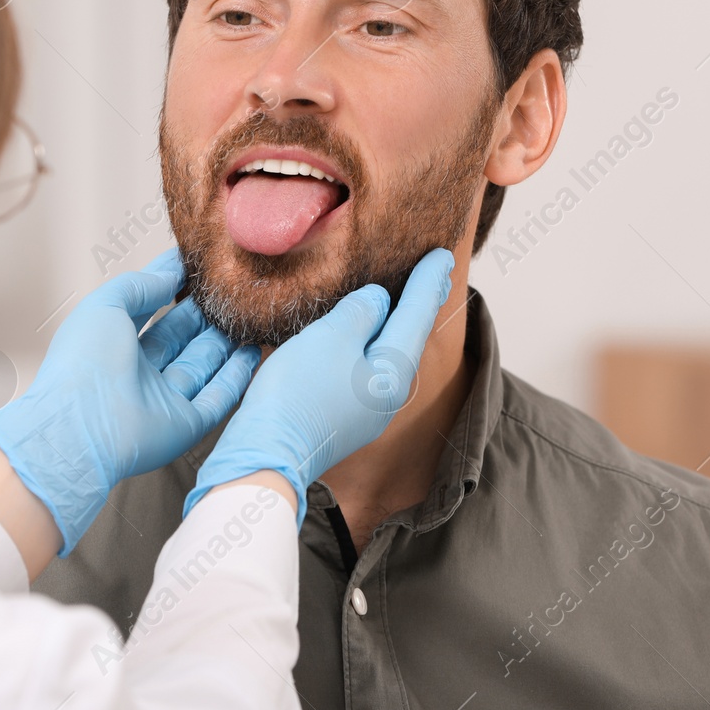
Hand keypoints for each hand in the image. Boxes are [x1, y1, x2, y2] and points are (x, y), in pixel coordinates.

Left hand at [0, 249, 256, 553]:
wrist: (82, 428)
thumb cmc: (84, 361)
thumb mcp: (105, 305)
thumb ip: (139, 286)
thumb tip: (170, 274)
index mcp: (113, 343)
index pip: (147, 308)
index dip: (169, 285)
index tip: (196, 263)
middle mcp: (138, 372)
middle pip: (179, 336)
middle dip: (202, 311)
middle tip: (230, 286)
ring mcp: (163, 400)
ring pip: (202, 364)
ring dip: (224, 340)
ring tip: (249, 311)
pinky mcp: (185, 425)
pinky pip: (218, 396)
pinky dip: (237, 375)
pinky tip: (255, 350)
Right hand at [185, 248, 455, 527]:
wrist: (266, 455)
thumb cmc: (297, 394)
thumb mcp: (330, 338)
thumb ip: (359, 313)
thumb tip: (377, 301)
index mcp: (393, 373)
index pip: (416, 316)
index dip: (427, 282)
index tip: (443, 255)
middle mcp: (388, 396)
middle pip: (407, 338)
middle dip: (420, 304)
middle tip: (436, 274)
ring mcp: (365, 412)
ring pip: (386, 355)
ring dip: (395, 324)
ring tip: (401, 301)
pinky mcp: (341, 419)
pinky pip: (364, 370)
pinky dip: (371, 344)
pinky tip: (362, 338)